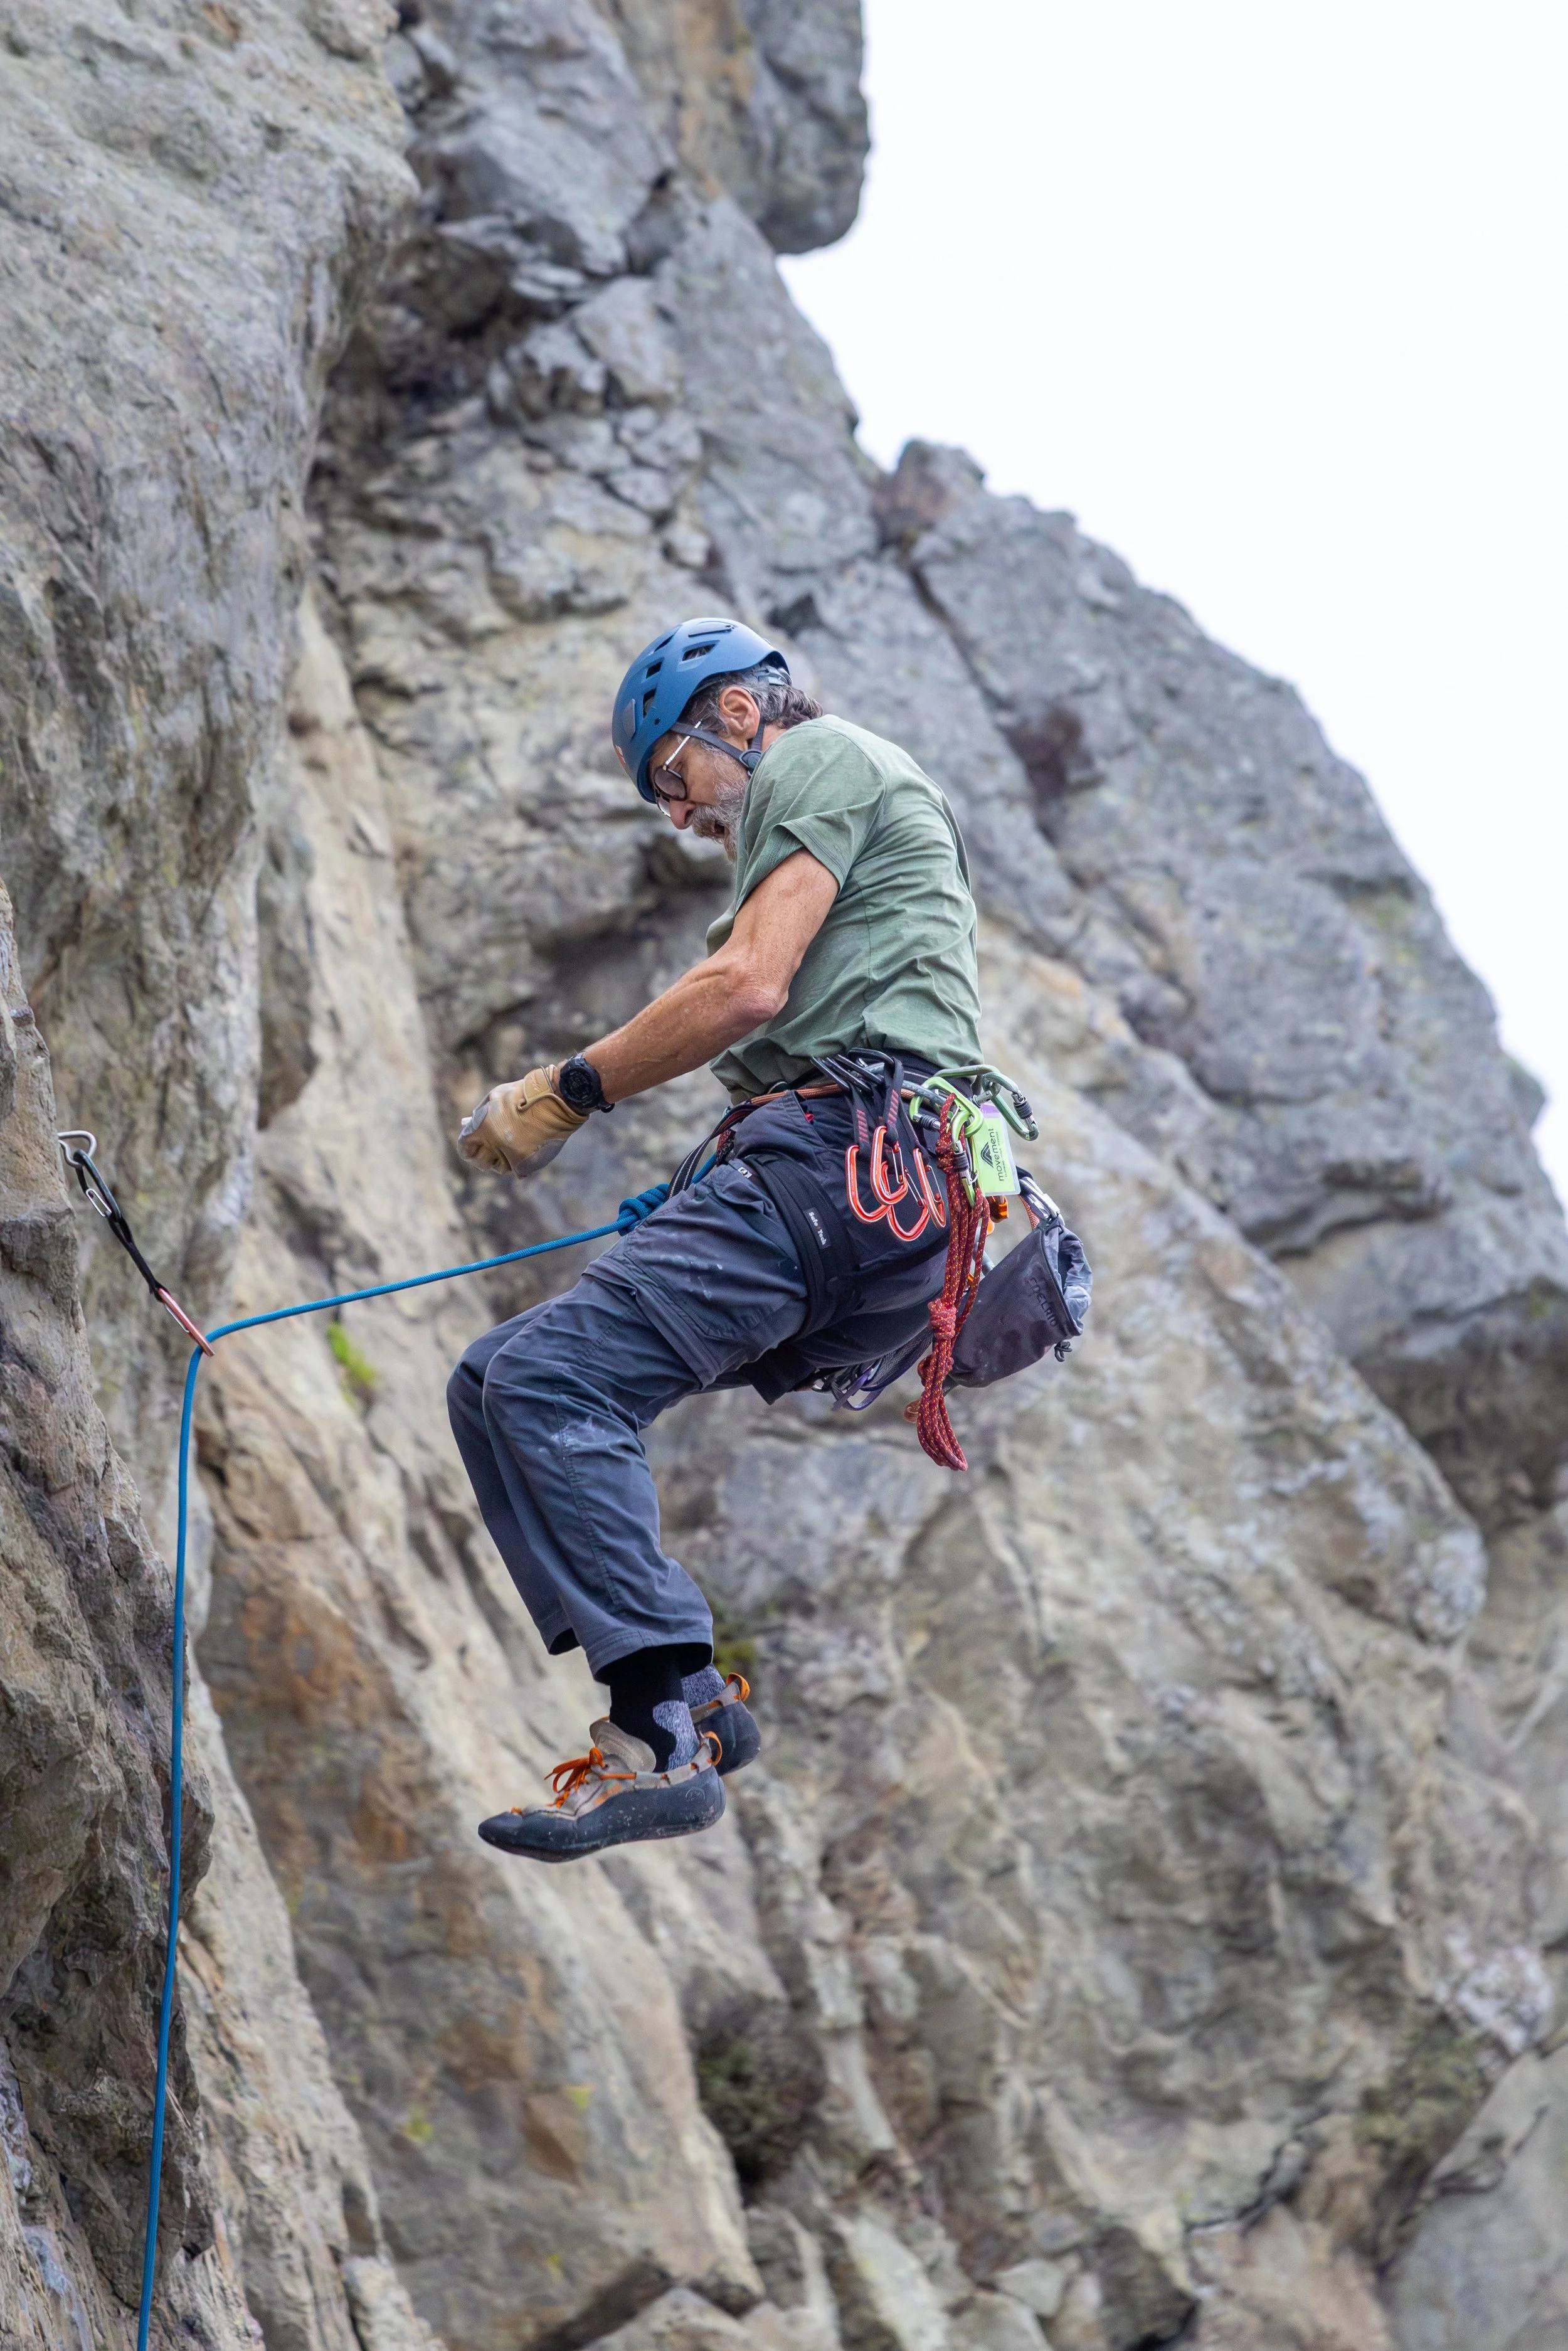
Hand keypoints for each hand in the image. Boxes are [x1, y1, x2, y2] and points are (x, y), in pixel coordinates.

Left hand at [456, 1065, 586, 1176]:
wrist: (557, 1100)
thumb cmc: (525, 1095)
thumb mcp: (496, 1096)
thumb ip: (480, 1113)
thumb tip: (466, 1124)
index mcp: (483, 1127)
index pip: (465, 1148)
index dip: (468, 1147)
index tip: (473, 1147)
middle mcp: (494, 1144)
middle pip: (480, 1162)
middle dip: (483, 1157)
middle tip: (490, 1151)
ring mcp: (511, 1155)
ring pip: (500, 1167)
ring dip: (503, 1159)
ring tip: (513, 1144)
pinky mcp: (527, 1164)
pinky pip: (518, 1170)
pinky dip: (520, 1162)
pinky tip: (527, 1147)